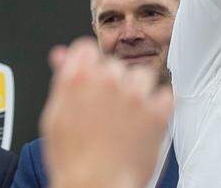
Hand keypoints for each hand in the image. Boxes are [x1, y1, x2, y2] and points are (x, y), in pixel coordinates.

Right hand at [41, 38, 172, 187]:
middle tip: (106, 108)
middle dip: (111, 81)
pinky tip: (144, 122)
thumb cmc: (74, 161)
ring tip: (127, 116)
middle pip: (114, 64)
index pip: (86, 48)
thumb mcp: (55, 117)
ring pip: (142, 75)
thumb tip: (63, 56)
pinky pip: (165, 94)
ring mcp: (135, 95)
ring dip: (137, 90)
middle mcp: (108, 81)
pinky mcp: (157, 112)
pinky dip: (158, 106)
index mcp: (79, 79)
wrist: (96, 187)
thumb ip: (63, 80)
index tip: (91, 74)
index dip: (88, 62)